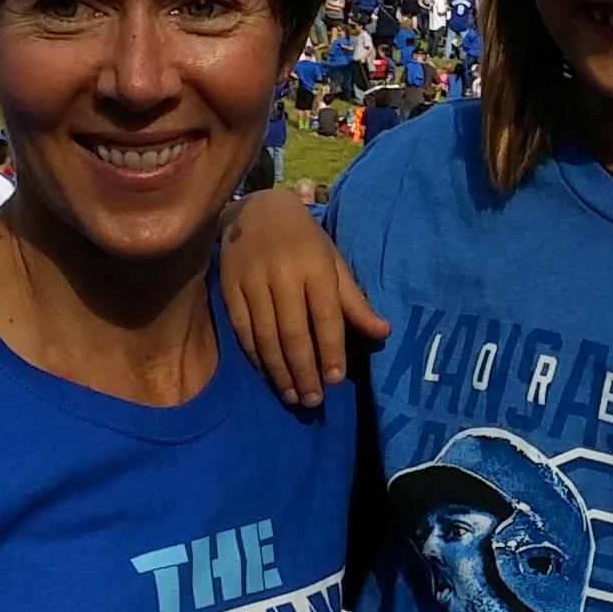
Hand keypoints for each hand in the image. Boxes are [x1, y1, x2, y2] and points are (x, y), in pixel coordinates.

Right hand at [219, 196, 388, 408]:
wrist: (255, 210)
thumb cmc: (304, 240)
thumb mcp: (333, 262)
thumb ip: (354, 301)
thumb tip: (383, 332)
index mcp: (314, 266)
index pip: (325, 316)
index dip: (331, 350)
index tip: (335, 380)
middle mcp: (282, 274)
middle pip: (293, 332)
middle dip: (304, 370)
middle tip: (314, 401)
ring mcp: (252, 282)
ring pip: (265, 336)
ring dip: (280, 371)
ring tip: (293, 396)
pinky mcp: (229, 289)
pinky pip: (243, 331)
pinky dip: (256, 357)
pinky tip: (269, 375)